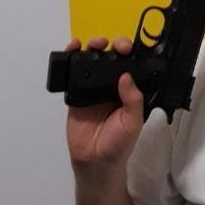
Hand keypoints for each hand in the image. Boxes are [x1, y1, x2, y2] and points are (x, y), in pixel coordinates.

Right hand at [64, 36, 144, 168]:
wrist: (94, 160)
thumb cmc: (118, 144)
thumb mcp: (133, 122)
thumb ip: (133, 99)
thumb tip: (126, 75)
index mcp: (128, 92)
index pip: (131, 66)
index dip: (131, 54)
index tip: (129, 49)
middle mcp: (111, 87)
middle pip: (111, 58)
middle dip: (113, 45)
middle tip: (115, 46)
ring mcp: (92, 89)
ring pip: (92, 61)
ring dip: (93, 47)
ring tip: (95, 44)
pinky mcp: (75, 93)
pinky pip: (72, 73)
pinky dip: (70, 58)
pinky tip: (73, 49)